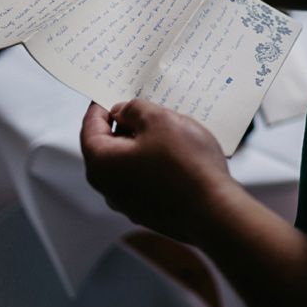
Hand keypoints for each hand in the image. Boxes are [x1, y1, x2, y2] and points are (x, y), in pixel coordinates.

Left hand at [80, 99, 237, 244]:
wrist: (216, 212)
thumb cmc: (186, 164)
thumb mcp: (159, 120)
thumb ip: (134, 109)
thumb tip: (124, 112)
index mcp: (102, 163)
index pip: (90, 127)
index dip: (100, 106)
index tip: (111, 93)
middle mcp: (108, 188)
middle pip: (108, 147)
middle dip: (125, 126)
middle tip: (144, 108)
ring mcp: (129, 204)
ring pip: (128, 164)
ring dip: (142, 145)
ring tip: (167, 130)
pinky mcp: (149, 213)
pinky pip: (144, 180)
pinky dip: (154, 164)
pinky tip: (177, 155)